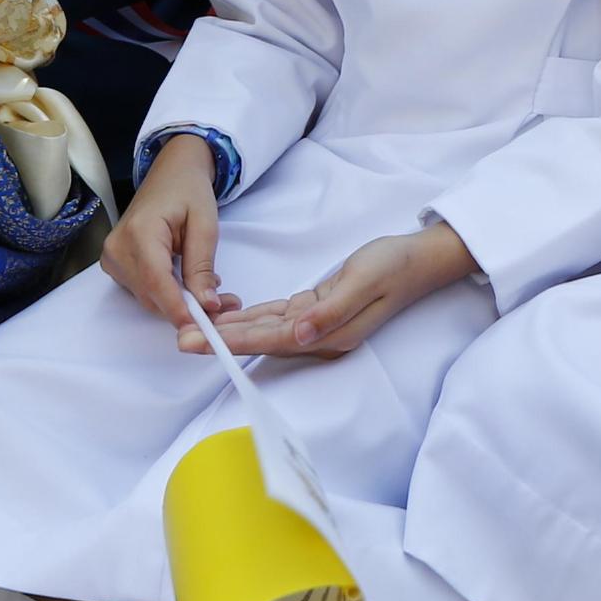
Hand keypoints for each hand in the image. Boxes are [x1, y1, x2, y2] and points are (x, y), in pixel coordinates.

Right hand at [103, 133, 230, 327]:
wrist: (171, 173)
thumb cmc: (188, 191)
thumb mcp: (205, 224)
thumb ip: (202, 266)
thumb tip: (207, 305)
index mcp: (139, 232)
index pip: (156, 282)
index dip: (178, 308)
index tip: (201, 326)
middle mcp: (117, 248)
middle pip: (151, 295)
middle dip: (187, 308)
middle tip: (224, 305)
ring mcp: (112, 258)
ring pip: (148, 298)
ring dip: (179, 302)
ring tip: (211, 291)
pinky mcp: (115, 264)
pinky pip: (143, 290)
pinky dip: (167, 293)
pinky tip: (188, 282)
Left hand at [207, 224, 471, 356]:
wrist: (420, 260)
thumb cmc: (394, 266)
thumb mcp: (364, 281)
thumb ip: (332, 311)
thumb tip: (298, 336)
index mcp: (330, 335)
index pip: (271, 339)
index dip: (233, 340)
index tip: (200, 341)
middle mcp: (320, 336)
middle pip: (261, 339)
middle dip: (221, 340)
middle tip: (180, 338)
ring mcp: (318, 325)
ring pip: (265, 329)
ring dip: (230, 330)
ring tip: (194, 329)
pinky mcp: (317, 310)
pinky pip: (276, 317)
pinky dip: (251, 317)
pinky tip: (227, 317)